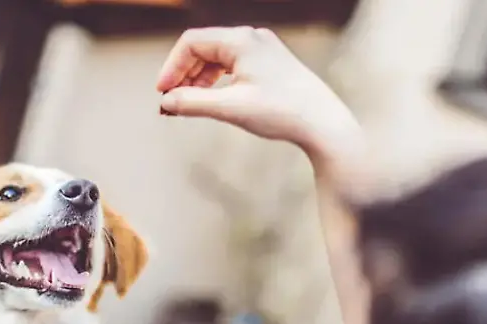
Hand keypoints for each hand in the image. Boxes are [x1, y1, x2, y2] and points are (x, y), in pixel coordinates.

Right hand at [156, 26, 362, 172]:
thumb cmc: (282, 112)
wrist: (323, 123)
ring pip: (218, 57)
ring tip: (188, 104)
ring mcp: (263, 49)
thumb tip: (166, 102)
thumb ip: (193, 103)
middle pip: (203, 48)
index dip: (171, 67)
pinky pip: (233, 65)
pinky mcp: (271, 63)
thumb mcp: (230, 108)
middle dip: (183, 75)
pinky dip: (217, 81)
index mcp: (241, 40)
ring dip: (199, 79)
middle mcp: (252, 38)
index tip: (163, 93)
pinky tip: (212, 99)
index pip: (191, 43)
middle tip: (170, 103)